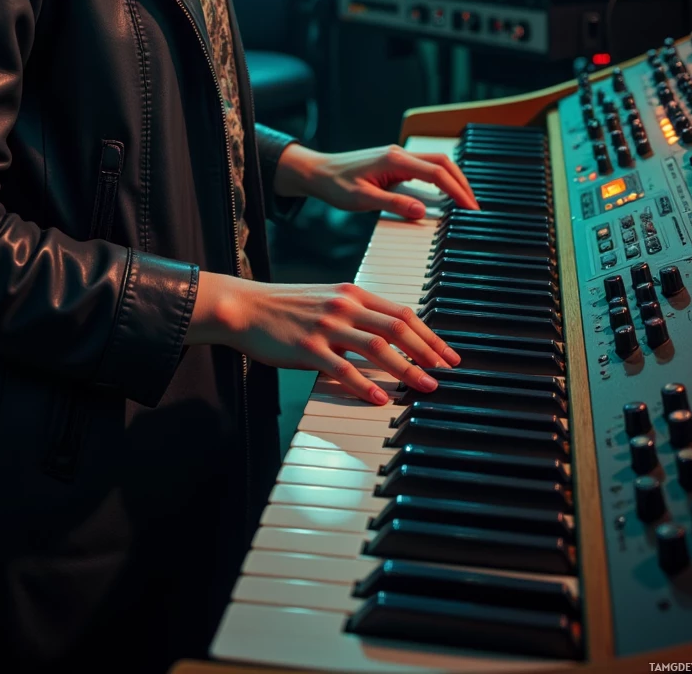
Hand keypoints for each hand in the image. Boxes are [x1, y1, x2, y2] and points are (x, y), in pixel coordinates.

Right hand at [206, 276, 461, 405]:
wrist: (244, 306)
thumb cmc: (284, 307)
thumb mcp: (326, 300)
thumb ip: (356, 314)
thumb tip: (388, 338)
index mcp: (351, 292)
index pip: (402, 312)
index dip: (429, 334)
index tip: (447, 354)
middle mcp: (344, 305)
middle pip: (397, 327)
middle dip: (427, 351)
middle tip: (446, 372)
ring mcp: (326, 325)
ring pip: (377, 346)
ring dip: (406, 368)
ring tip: (425, 386)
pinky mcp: (308, 346)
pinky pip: (343, 368)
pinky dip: (365, 385)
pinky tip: (380, 398)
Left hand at [277, 141, 480, 218]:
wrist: (317, 172)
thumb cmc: (335, 185)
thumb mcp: (362, 199)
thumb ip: (393, 204)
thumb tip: (422, 211)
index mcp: (394, 160)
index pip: (436, 173)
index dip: (456, 191)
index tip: (470, 208)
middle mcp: (399, 154)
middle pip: (442, 163)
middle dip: (462, 183)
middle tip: (474, 207)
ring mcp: (397, 157)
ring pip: (435, 163)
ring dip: (453, 179)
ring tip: (464, 201)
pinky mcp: (394, 163)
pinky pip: (424, 168)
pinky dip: (440, 179)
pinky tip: (444, 193)